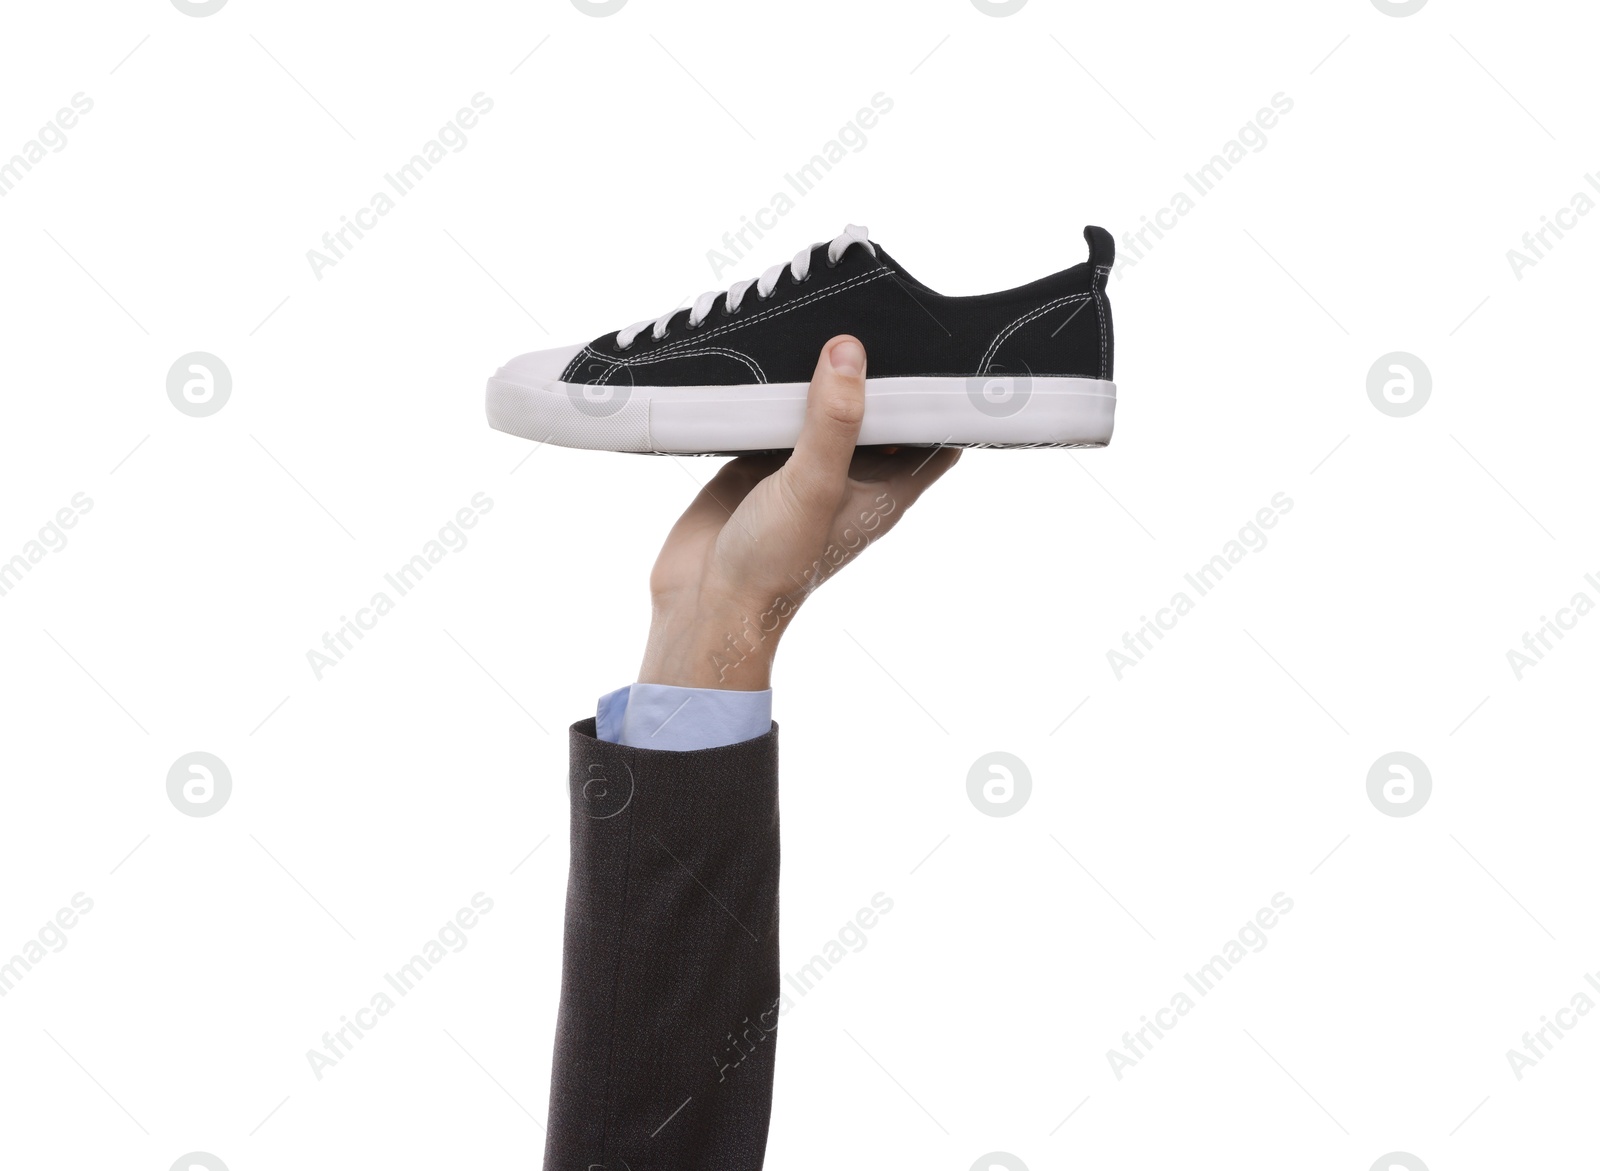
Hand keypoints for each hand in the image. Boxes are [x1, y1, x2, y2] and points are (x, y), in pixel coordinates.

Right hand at [639, 336, 960, 689]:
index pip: (933, 436)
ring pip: (823, 406)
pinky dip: (772, 386)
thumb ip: (833, 422)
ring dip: (821, 374)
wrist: (703, 603)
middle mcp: (848, 474)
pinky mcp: (757, 459)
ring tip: (827, 314)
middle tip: (879, 311)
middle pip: (877, 410)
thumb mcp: (814, 487)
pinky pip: (772, 411)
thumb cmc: (773, 566)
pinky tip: (769, 349)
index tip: (944, 347)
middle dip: (878, 370)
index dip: (943, 397)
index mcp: (884, 488)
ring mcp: (802, 466)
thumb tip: (849, 353)